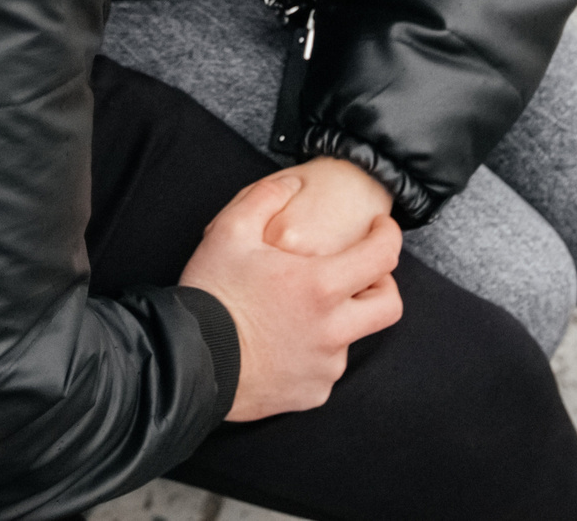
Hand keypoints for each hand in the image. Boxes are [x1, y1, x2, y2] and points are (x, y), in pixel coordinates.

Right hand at [180, 174, 403, 420]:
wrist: (188, 362)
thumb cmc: (210, 294)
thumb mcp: (229, 232)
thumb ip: (265, 197)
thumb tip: (292, 183)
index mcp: (320, 286)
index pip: (383, 256)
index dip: (388, 234)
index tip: (379, 227)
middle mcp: (332, 330)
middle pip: (388, 305)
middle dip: (382, 283)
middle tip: (358, 272)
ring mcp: (324, 366)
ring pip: (353, 336)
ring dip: (340, 318)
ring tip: (301, 308)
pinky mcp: (312, 392)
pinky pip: (326, 367)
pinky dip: (316, 351)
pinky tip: (285, 340)